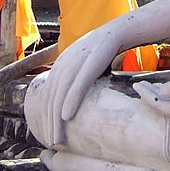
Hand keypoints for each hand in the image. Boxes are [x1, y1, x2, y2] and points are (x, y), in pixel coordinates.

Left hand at [31, 25, 120, 147]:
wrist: (124, 29)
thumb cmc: (108, 51)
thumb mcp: (88, 65)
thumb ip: (79, 80)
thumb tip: (75, 102)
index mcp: (62, 63)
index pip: (48, 93)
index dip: (45, 114)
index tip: (47, 133)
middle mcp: (65, 60)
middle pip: (51, 95)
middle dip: (48, 120)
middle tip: (49, 142)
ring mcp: (77, 59)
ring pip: (61, 92)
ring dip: (55, 117)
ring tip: (55, 137)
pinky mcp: (92, 59)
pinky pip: (78, 83)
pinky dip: (70, 100)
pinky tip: (66, 117)